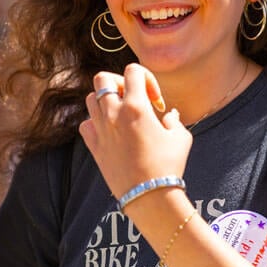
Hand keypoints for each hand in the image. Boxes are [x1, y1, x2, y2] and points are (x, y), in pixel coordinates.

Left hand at [78, 63, 191, 200]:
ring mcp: (100, 130)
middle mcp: (113, 114)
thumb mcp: (180, 137)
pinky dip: (94, 123)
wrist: (149, 196)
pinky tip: (110, 132)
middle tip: (133, 99)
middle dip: (118, 82)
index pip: (133, 71)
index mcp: (136, 106)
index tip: (155, 100)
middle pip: (102, 78)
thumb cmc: (169, 165)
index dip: (146, 79)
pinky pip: (85, 124)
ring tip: (122, 115)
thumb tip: (168, 115)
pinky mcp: (94, 146)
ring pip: (91, 99)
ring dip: (105, 101)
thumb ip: (173, 119)